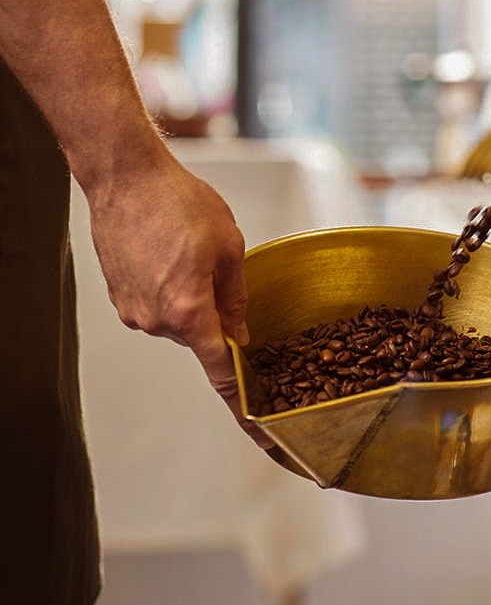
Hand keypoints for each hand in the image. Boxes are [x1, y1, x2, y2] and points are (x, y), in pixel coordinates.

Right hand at [87, 149, 272, 448]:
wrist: (126, 177)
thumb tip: (239, 331)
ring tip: (188, 249)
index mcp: (189, 311)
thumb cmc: (178, 202)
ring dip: (191, 296)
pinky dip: (170, 287)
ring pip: (179, 319)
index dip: (242, 401)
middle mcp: (156, 320)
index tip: (257, 426)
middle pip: (200, 337)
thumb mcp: (228, 245)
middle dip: (216, 315)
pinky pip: (157, 305)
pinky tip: (170, 251)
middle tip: (219, 270)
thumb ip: (236, 296)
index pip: (220, 371)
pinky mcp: (120, 298)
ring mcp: (134, 311)